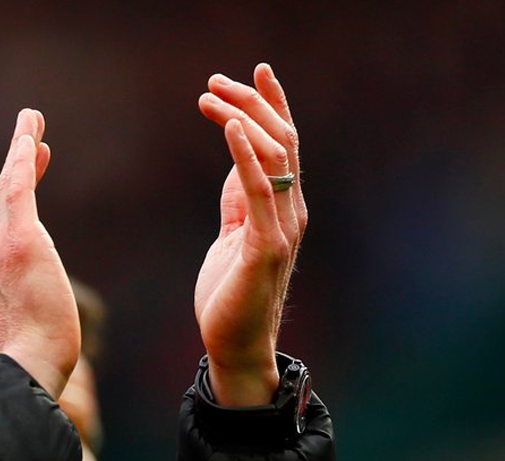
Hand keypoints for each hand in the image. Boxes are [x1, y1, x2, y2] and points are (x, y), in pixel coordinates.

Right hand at [0, 109, 79, 398]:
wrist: (26, 365)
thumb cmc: (34, 360)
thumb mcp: (27, 330)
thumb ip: (26, 314)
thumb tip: (39, 323)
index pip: (1, 226)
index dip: (13, 197)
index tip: (28, 176)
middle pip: (1, 200)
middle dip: (16, 164)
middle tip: (30, 134)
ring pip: (9, 187)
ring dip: (20, 149)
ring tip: (31, 120)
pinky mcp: (19, 239)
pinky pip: (18, 187)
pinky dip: (22, 157)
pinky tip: (30, 134)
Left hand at [195, 63, 307, 405]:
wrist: (234, 346)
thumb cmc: (231, 295)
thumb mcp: (234, 236)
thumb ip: (240, 202)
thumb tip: (237, 165)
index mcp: (284, 208)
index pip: (285, 145)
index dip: (273, 105)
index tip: (255, 71)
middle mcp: (291, 212)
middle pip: (281, 141)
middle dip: (252, 103)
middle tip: (216, 80)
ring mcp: (282, 228)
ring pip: (274, 157)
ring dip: (244, 118)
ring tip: (213, 96)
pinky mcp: (264, 247)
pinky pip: (258, 190)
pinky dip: (245, 154)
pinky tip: (232, 126)